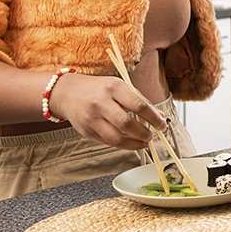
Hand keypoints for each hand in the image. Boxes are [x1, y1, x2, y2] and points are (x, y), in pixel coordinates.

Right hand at [49, 73, 166, 150]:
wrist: (68, 93)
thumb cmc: (100, 89)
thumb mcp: (120, 87)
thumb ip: (141, 101)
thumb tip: (161, 117)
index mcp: (114, 87)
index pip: (138, 104)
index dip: (153, 117)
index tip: (162, 125)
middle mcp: (101, 102)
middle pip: (127, 123)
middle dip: (144, 133)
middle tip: (152, 135)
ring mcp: (92, 118)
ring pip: (117, 138)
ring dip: (135, 143)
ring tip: (144, 141)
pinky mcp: (87, 131)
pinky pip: (108, 142)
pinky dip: (123, 145)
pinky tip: (131, 142)